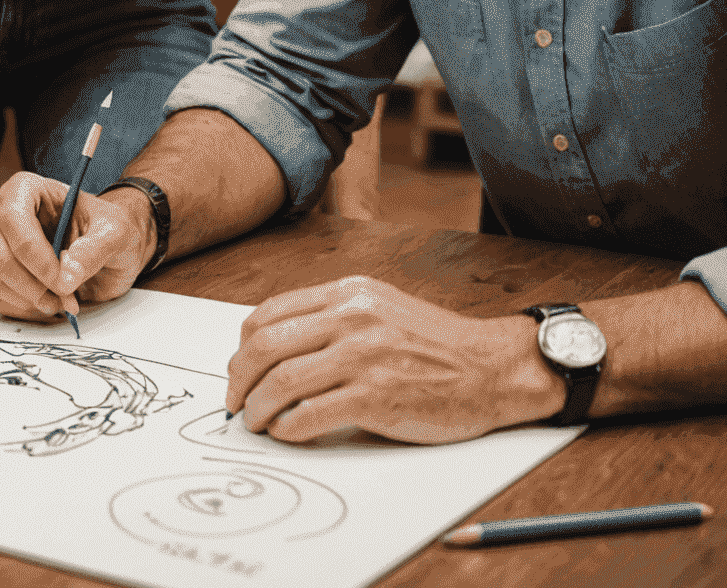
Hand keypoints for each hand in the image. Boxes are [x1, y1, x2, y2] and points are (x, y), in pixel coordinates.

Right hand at [0, 171, 154, 321]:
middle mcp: (3, 210)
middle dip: (26, 281)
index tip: (60, 279)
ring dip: (23, 298)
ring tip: (60, 302)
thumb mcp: (115, 232)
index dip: (32, 252)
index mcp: (29, 189)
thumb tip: (67, 274)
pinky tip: (46, 303)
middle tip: (61, 298)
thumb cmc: (108, 229)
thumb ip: (94, 249)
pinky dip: (17, 307)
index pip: (13, 217)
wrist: (108, 250)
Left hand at [227, 276, 564, 444]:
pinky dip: (288, 427)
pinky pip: (310, 414)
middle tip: (235, 401)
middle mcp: (350, 318)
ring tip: (256, 421)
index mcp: (346, 293)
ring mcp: (363, 357)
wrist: (491, 368)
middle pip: (265, 345)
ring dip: (258, 407)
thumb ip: (332, 317)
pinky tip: (287, 432)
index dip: (241, 347)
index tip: (238, 369)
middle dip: (239, 378)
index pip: (268, 314)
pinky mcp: (376, 397)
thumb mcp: (378, 308)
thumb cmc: (434, 344)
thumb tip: (276, 345)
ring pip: (282, 381)